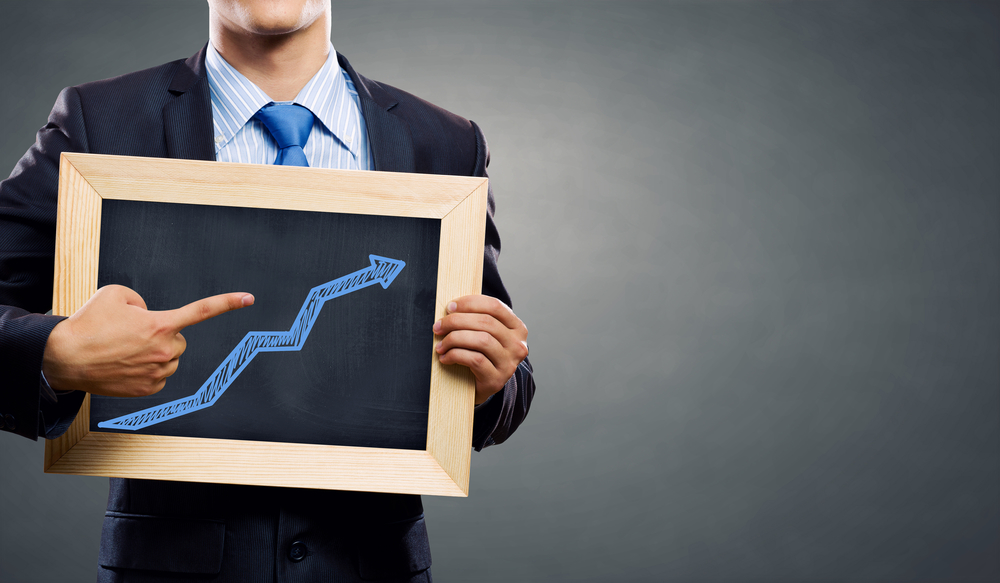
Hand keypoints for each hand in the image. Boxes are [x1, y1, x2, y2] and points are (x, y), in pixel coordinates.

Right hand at [42, 285, 253, 396]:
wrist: (63, 357)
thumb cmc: (88, 325)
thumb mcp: (115, 294)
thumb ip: (142, 299)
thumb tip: (150, 314)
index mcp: (161, 324)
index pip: (202, 311)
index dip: (227, 303)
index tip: (249, 298)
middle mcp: (165, 350)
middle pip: (179, 339)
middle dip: (163, 335)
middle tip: (133, 335)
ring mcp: (158, 372)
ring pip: (170, 359)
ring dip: (155, 353)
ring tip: (124, 351)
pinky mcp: (149, 389)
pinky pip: (160, 376)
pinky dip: (147, 370)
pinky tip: (125, 366)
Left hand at [433, 295, 527, 404]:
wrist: (482, 387)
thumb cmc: (480, 355)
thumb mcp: (485, 334)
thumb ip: (477, 319)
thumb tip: (452, 307)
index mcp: (517, 328)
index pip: (495, 306)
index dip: (469, 303)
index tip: (450, 307)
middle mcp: (517, 345)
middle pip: (486, 322)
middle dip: (457, 321)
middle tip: (439, 326)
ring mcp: (509, 364)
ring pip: (481, 340)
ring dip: (454, 339)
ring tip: (441, 344)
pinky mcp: (496, 379)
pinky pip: (475, 360)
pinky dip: (455, 355)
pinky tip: (445, 357)